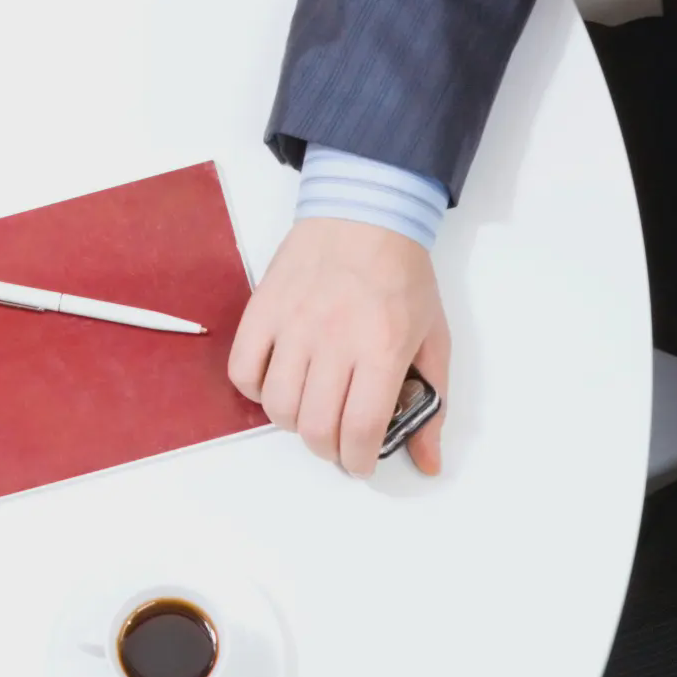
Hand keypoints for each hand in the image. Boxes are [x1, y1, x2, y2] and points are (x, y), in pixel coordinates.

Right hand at [231, 217, 450, 475]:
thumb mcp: (433, 338)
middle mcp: (335, 340)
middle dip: (328, 450)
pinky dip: (256, 390)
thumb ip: (433, 402)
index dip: (358, 460)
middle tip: (337, 444)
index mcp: (383, 348)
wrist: (364, 214)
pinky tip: (277, 382)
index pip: (361, 429)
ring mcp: (293, 324)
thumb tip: (428, 461)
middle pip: (316, 427)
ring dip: (293, 424)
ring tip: (309, 411)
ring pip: (277, 406)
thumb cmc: (401, 277)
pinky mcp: (262, 310)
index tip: (360, 462)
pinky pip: (243, 371)